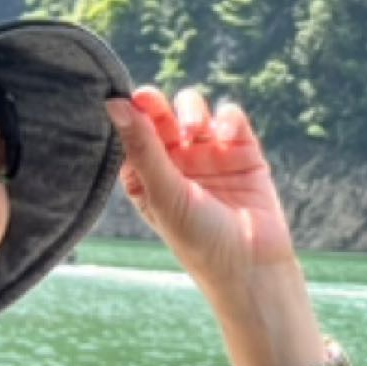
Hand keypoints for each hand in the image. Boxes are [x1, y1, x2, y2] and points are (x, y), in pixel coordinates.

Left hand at [105, 84, 296, 299]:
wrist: (252, 266)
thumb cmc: (198, 240)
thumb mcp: (163, 193)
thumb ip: (141, 147)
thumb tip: (114, 105)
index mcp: (147, 176)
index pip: (131, 134)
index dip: (128, 115)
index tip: (124, 101)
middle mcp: (176, 163)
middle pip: (160, 117)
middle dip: (154, 105)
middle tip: (148, 99)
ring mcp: (209, 155)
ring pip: (193, 111)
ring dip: (190, 111)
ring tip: (193, 131)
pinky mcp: (242, 151)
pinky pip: (230, 118)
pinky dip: (227, 118)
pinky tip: (225, 135)